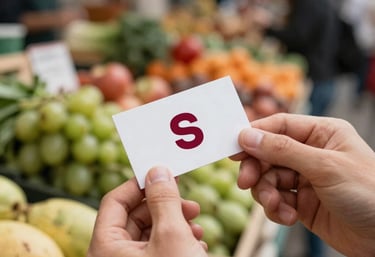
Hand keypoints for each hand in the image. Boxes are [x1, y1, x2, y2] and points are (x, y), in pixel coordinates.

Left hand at [87, 166, 207, 256]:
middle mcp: (112, 256)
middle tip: (189, 204)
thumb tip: (157, 171)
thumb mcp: (172, 234)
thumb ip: (163, 199)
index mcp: (105, 247)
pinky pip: (157, 248)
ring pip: (149, 232)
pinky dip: (176, 241)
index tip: (163, 175)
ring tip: (196, 227)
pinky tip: (196, 243)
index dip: (139, 184)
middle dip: (166, 207)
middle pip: (135, 216)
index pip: (114, 201)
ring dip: (176, 224)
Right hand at [233, 113, 374, 256]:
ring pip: (269, 179)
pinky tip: (288, 218)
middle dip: (257, 170)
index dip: (254, 135)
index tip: (233, 148)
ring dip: (267, 194)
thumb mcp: (325, 167)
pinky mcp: (301, 202)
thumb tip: (247, 136)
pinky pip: (276, 199)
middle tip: (246, 183)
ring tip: (277, 206)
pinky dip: (276, 209)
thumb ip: (283, 150)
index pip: (279, 126)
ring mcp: (305, 178)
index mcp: (321, 134)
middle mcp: (310, 153)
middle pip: (268, 154)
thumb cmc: (370, 193)